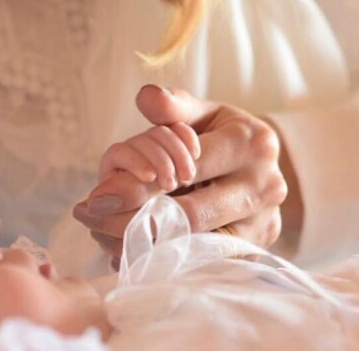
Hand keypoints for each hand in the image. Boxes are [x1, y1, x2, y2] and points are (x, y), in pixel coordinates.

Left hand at [73, 85, 287, 258]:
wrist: (261, 164)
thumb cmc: (223, 133)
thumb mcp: (202, 111)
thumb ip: (172, 106)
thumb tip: (145, 96)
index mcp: (251, 144)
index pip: (187, 169)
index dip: (141, 183)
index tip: (99, 196)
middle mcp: (264, 186)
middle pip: (190, 215)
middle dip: (136, 220)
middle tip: (94, 221)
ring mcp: (264, 223)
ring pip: (195, 247)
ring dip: (146, 245)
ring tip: (106, 236)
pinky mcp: (256, 249)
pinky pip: (204, 262)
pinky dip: (166, 258)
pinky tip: (134, 251)